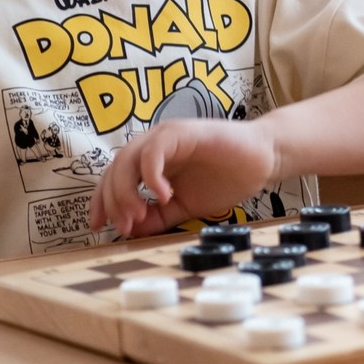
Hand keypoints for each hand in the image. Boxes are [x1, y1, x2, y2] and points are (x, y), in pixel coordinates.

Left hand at [89, 118, 280, 238]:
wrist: (264, 160)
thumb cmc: (227, 178)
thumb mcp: (185, 206)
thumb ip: (158, 217)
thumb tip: (131, 231)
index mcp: (151, 161)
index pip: (113, 179)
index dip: (101, 202)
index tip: (99, 227)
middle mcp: (153, 145)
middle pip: (114, 170)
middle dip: (113, 202)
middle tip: (124, 227)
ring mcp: (167, 136)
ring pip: (127, 159)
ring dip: (126, 190)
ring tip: (138, 214)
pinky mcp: (182, 132)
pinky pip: (153, 152)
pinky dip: (151, 176)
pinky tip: (163, 196)